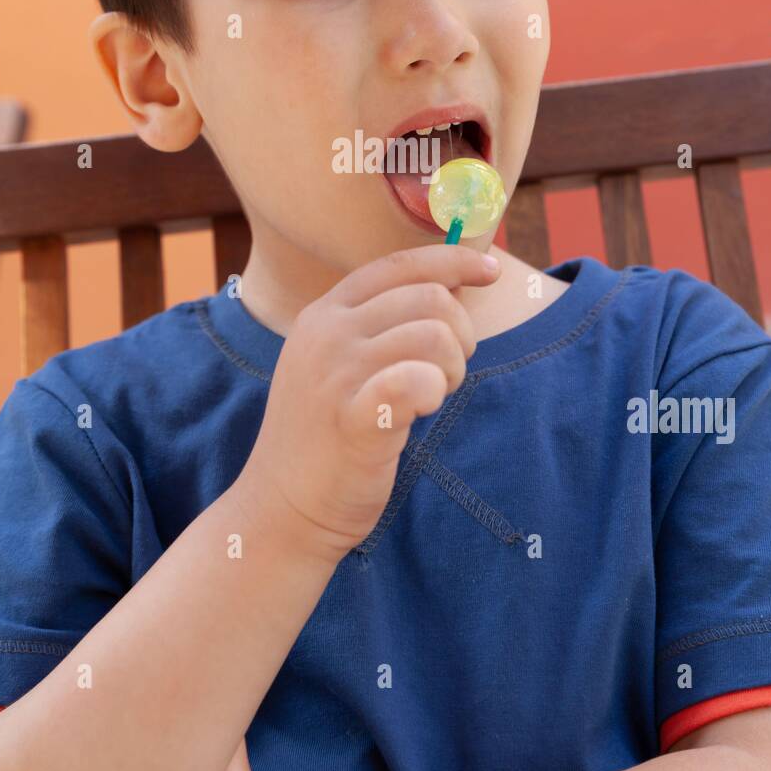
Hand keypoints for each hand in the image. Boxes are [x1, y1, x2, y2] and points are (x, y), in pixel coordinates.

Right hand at [241, 244, 499, 560]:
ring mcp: (335, 374)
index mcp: (324, 313)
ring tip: (432, 396)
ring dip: (451, 368)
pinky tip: (422, 409)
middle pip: (429, 298)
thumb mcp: (335, 362)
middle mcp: (327, 334)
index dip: (453, 260)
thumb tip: (450, 284)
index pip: (399, 264)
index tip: (490, 270)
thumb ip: (378, 322)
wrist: (280, 510)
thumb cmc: (325, 436)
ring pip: (434, 335)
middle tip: (446, 374)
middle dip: (458, 334)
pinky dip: (433, 390)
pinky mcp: (352, 419)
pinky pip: (416, 380)